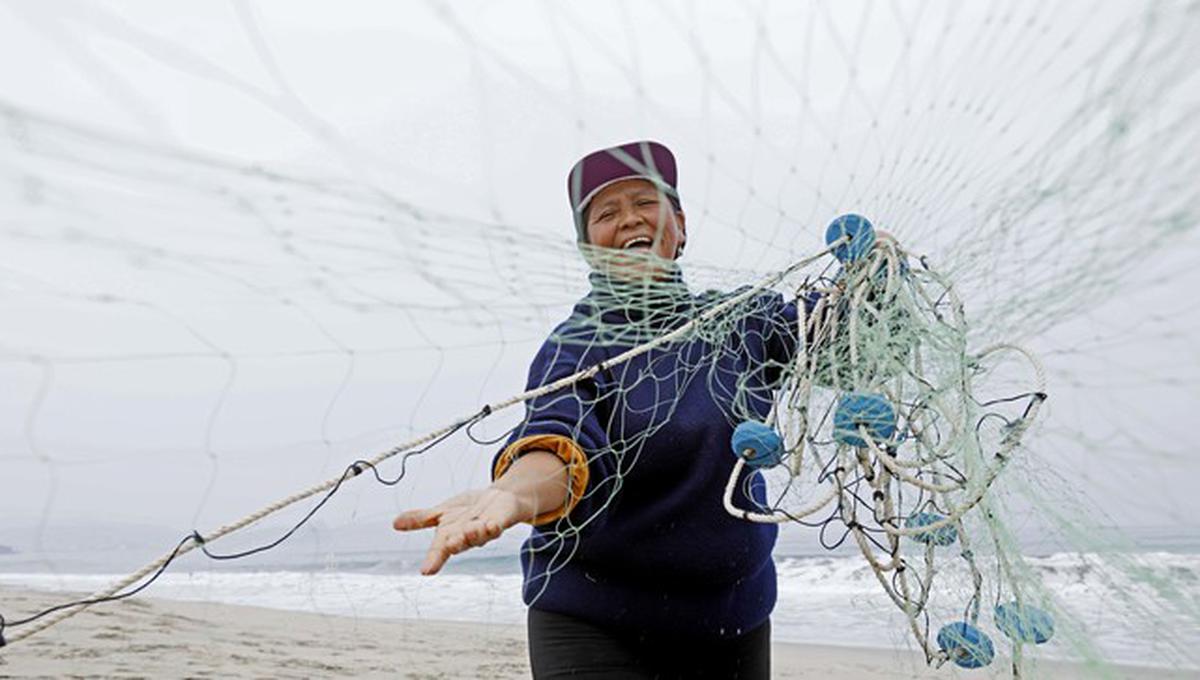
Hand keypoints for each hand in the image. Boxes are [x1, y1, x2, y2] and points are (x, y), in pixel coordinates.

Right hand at [393, 487, 522, 574]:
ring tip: (471, 529)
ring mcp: (484, 531)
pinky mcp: (499, 523)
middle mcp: (467, 537)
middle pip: (460, 543)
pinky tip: (491, 525)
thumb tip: (394, 524)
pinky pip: (497, 527)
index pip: (440, 550)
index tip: (425, 571)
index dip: (433, 560)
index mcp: (450, 536)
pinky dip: (494, 527)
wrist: (498, 500)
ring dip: (474, 534)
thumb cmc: (470, 510)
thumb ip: (421, 519)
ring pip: (479, 536)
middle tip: (449, 545)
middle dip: (455, 544)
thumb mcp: (442, 513)